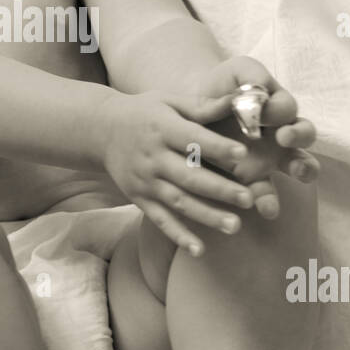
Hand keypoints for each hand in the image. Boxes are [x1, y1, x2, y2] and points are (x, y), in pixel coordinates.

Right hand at [101, 90, 257, 254]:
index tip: (243, 155)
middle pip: (189, 176)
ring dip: (206, 215)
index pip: (193, 140)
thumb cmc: (144, 112)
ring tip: (235, 226)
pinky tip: (199, 250)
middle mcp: (153, 157)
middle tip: (249, 199)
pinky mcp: (139, 198)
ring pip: (178, 202)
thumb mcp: (169, 101)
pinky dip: (178, 236)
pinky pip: (160, 219)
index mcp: (162, 128)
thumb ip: (202, 106)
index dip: (217, 148)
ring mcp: (145, 181)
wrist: (100, 131)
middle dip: (220, 189)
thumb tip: (239, 99)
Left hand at [184, 57, 319, 219]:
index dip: (277, 110)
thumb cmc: (220, 89)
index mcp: (277, 107)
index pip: (287, 108)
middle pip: (305, 136)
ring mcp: (270, 159)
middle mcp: (281, 134)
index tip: (260, 110)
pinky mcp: (253, 181)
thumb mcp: (237, 72)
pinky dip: (269, 202)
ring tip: (297, 171)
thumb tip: (263, 92)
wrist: (190, 114)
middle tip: (284, 137)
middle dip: (299, 137)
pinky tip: (264, 209)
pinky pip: (267, 194)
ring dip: (300, 171)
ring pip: (298, 167)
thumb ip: (253, 75)